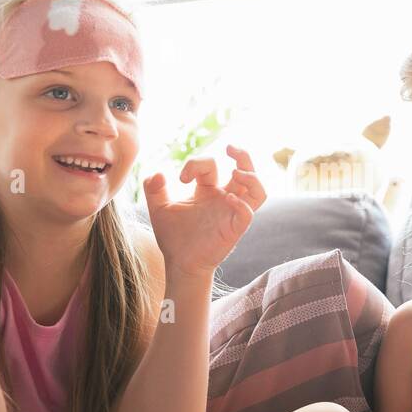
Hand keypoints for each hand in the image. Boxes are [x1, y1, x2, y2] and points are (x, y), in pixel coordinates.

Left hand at [142, 145, 265, 277]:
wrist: (178, 264)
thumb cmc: (173, 237)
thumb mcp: (158, 209)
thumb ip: (153, 190)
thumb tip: (157, 174)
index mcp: (208, 191)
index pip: (210, 166)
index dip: (196, 164)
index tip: (180, 178)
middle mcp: (224, 199)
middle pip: (246, 171)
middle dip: (242, 155)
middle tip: (229, 147)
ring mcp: (232, 213)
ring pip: (257, 190)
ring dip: (251, 176)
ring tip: (236, 172)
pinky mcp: (234, 229)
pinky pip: (248, 213)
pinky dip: (243, 204)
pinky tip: (228, 199)